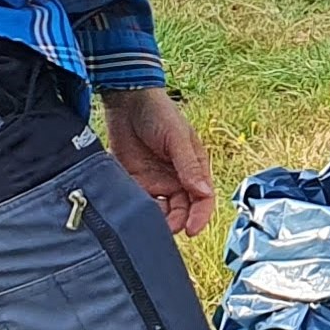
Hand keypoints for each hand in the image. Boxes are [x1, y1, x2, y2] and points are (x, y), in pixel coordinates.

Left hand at [102, 87, 216, 236]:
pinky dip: (139, 211)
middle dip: (177, 222)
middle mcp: (176, 178)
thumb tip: (203, 192)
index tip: (191, 229)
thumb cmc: (159, 112)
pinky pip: (139, 203)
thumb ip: (189, 165)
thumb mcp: (177, 137)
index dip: (200, 216)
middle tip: (167, 228)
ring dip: (158, 220)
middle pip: (182, 210)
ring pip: (161, 211)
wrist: (126, 100)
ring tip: (149, 222)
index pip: (203, 199)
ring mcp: (155, 181)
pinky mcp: (134, 182)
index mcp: (194, 168)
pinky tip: (134, 212)